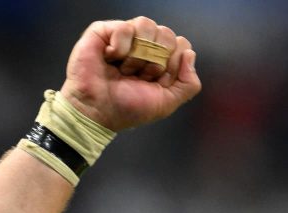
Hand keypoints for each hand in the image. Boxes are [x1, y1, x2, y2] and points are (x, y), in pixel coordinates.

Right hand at [60, 16, 200, 131]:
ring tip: (124, 70)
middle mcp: (145, 43)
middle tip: (139, 77)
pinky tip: (110, 59)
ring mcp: (126, 36)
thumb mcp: (167, 103)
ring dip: (137, 55)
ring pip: (147, 24)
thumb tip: (189, 53)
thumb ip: (189, 84)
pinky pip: (125, 27)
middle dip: (155, 61)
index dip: (172, 65)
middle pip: (167, 34)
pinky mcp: (105, 31)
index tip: (157, 81)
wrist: (98, 112)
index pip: (181, 46)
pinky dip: (120, 48)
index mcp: (162, 58)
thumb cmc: (129, 108)